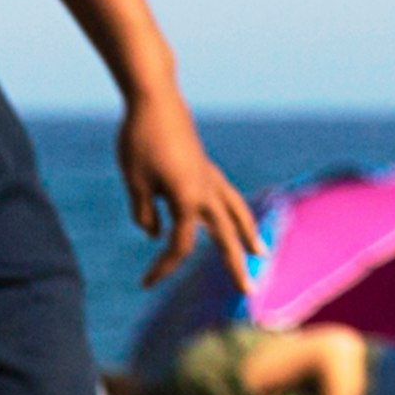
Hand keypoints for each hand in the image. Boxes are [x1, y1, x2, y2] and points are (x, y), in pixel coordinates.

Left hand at [121, 95, 261, 289]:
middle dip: (235, 266)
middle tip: (247, 294)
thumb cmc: (139, 139)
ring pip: (236, 213)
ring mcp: (210, 178)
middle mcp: (206, 191)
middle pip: (225, 236)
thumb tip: (155, 235)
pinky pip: (229, 196)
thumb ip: (145, 212)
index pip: (180, 245)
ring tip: (260, 254)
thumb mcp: (134, 180)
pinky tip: (237, 220)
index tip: (145, 283)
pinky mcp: (207, 168)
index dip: (164, 267)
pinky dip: (237, 212)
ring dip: (247, 235)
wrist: (155, 99)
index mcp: (186, 199)